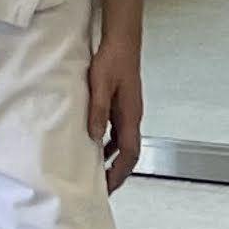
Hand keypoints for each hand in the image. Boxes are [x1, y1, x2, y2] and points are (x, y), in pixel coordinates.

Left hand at [87, 33, 144, 191]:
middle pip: (129, 153)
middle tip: (103, 187)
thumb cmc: (113, 60)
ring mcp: (129, 112)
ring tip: (99, 172)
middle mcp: (133, 117)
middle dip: (117, 172)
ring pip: (124, 144)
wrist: (122, 42)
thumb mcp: (101, 85)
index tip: (108, 186)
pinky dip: (110, 144)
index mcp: (130, 115)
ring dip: (114, 160)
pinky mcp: (123, 106)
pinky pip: (119, 132)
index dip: (119, 172)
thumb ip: (98, 111)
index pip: (129, 153)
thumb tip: (95, 136)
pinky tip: (98, 146)